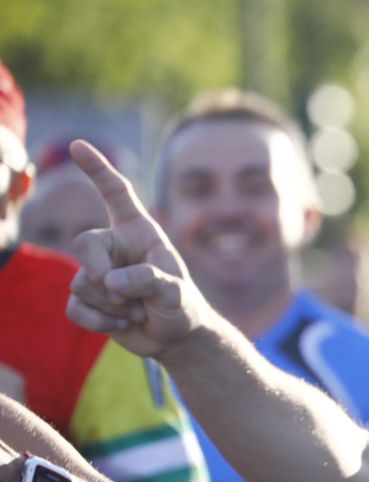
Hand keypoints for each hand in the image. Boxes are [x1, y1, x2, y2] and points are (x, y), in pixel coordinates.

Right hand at [63, 141, 204, 355]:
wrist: (176, 336)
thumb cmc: (182, 306)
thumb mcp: (176, 293)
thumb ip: (149, 281)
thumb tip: (111, 281)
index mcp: (138, 232)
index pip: (115, 193)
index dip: (97, 169)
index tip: (78, 145)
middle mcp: (114, 247)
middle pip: (84, 243)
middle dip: (101, 272)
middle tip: (126, 294)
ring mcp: (97, 272)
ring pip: (81, 283)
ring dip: (112, 306)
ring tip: (138, 311)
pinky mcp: (87, 298)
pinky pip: (75, 308)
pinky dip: (100, 322)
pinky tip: (123, 325)